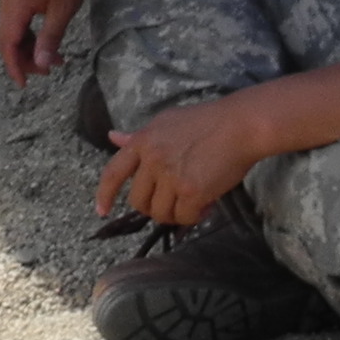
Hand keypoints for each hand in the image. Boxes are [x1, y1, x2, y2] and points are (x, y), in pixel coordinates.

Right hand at [0, 0, 93, 86]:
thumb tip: (40, 65)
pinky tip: (48, 42)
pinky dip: (30, 36)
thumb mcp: (62, 11)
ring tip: (55, 60)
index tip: (23, 85)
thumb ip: (49, 38)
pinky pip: (18, 22)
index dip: (14, 66)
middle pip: (7, 39)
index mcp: (15, 6)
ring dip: (29, 49)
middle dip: (23, 60)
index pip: (8, 43)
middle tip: (47, 73)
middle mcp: (7, 2)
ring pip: (12, 32)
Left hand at [96, 95, 267, 230]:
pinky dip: (195, 217)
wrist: (239, 125)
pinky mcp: (192, 191)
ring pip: (161, 213)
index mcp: (142, 141)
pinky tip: (206, 205)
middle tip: (173, 202)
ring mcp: (171, 175)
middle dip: (154, 207)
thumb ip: (139, 137)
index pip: (113, 172)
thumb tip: (113, 137)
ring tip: (194, 201)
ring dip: (176, 214)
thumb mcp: (165, 122)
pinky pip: (184, 217)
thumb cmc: (205, 122)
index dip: (104, 194)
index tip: (101, 211)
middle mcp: (152, 159)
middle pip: (138, 201)